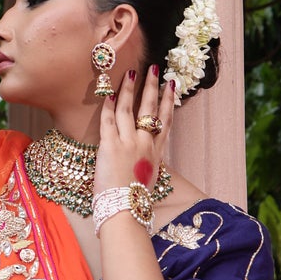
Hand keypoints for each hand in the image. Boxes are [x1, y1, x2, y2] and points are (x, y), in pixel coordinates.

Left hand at [96, 64, 177, 196]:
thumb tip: (140, 158)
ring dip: (129, 89)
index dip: (169, 101)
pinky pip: (108, 120)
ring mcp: (128, 143)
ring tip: (131, 73)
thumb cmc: (133, 200)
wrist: (124, 210)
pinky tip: (108, 93)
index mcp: (156, 152)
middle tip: (155, 69)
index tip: (172, 85)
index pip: (166, 120)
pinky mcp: (110, 145)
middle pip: (151, 109)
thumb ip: (145, 163)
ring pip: (128, 109)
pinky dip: (107, 105)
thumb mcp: (147, 178)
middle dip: (153, 86)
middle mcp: (145, 143)